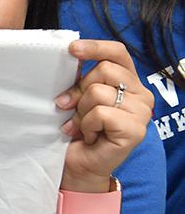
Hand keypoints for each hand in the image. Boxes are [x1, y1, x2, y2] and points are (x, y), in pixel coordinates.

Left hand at [55, 39, 152, 189]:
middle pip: (103, 70)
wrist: (78, 165)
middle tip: (71, 109)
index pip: (118, 53)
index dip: (95, 47)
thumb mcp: (77, 98)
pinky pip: (100, 113)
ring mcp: (142, 113)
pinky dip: (85, 125)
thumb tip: (70, 53)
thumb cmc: (77, 130)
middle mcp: (142, 95)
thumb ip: (81, 78)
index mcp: (130, 82)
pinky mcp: (136, 130)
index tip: (71, 49)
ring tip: (82, 126)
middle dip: (79, 90)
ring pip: (98, 92)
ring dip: (80, 111)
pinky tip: (89, 136)